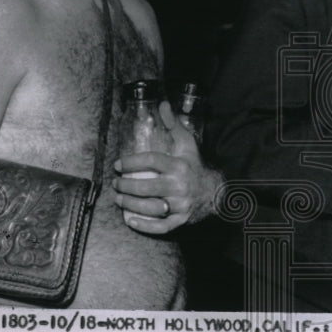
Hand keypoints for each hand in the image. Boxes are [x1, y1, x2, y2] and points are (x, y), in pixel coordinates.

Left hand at [113, 101, 223, 234]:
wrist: (215, 191)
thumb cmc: (195, 166)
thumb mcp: (187, 144)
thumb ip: (173, 124)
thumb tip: (162, 104)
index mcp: (179, 166)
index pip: (151, 161)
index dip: (131, 162)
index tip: (118, 164)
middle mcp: (179, 186)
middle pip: (147, 187)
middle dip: (126, 185)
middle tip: (116, 183)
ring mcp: (181, 205)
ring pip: (151, 207)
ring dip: (130, 204)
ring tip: (118, 198)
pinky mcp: (181, 220)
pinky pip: (161, 226)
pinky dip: (145, 226)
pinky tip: (130, 221)